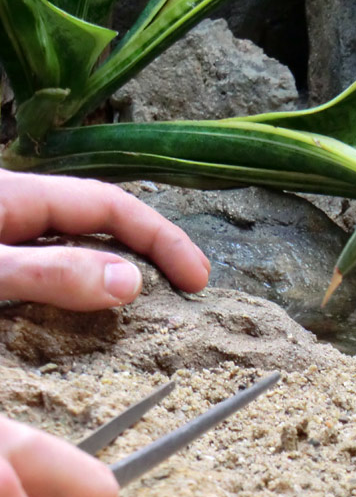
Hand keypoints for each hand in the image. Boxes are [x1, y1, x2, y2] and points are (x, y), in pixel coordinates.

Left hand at [0, 169, 209, 310]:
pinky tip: (91, 302)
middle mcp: (12, 207)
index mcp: (15, 194)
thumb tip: (131, 281)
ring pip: (72, 240)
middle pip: (98, 217)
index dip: (161, 238)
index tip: (196, 279)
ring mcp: (0, 232)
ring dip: (120, 262)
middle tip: (193, 281)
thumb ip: (51, 273)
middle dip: (152, 245)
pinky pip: (45, 263)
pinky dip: (81, 280)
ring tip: (155, 292)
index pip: (109, 205)